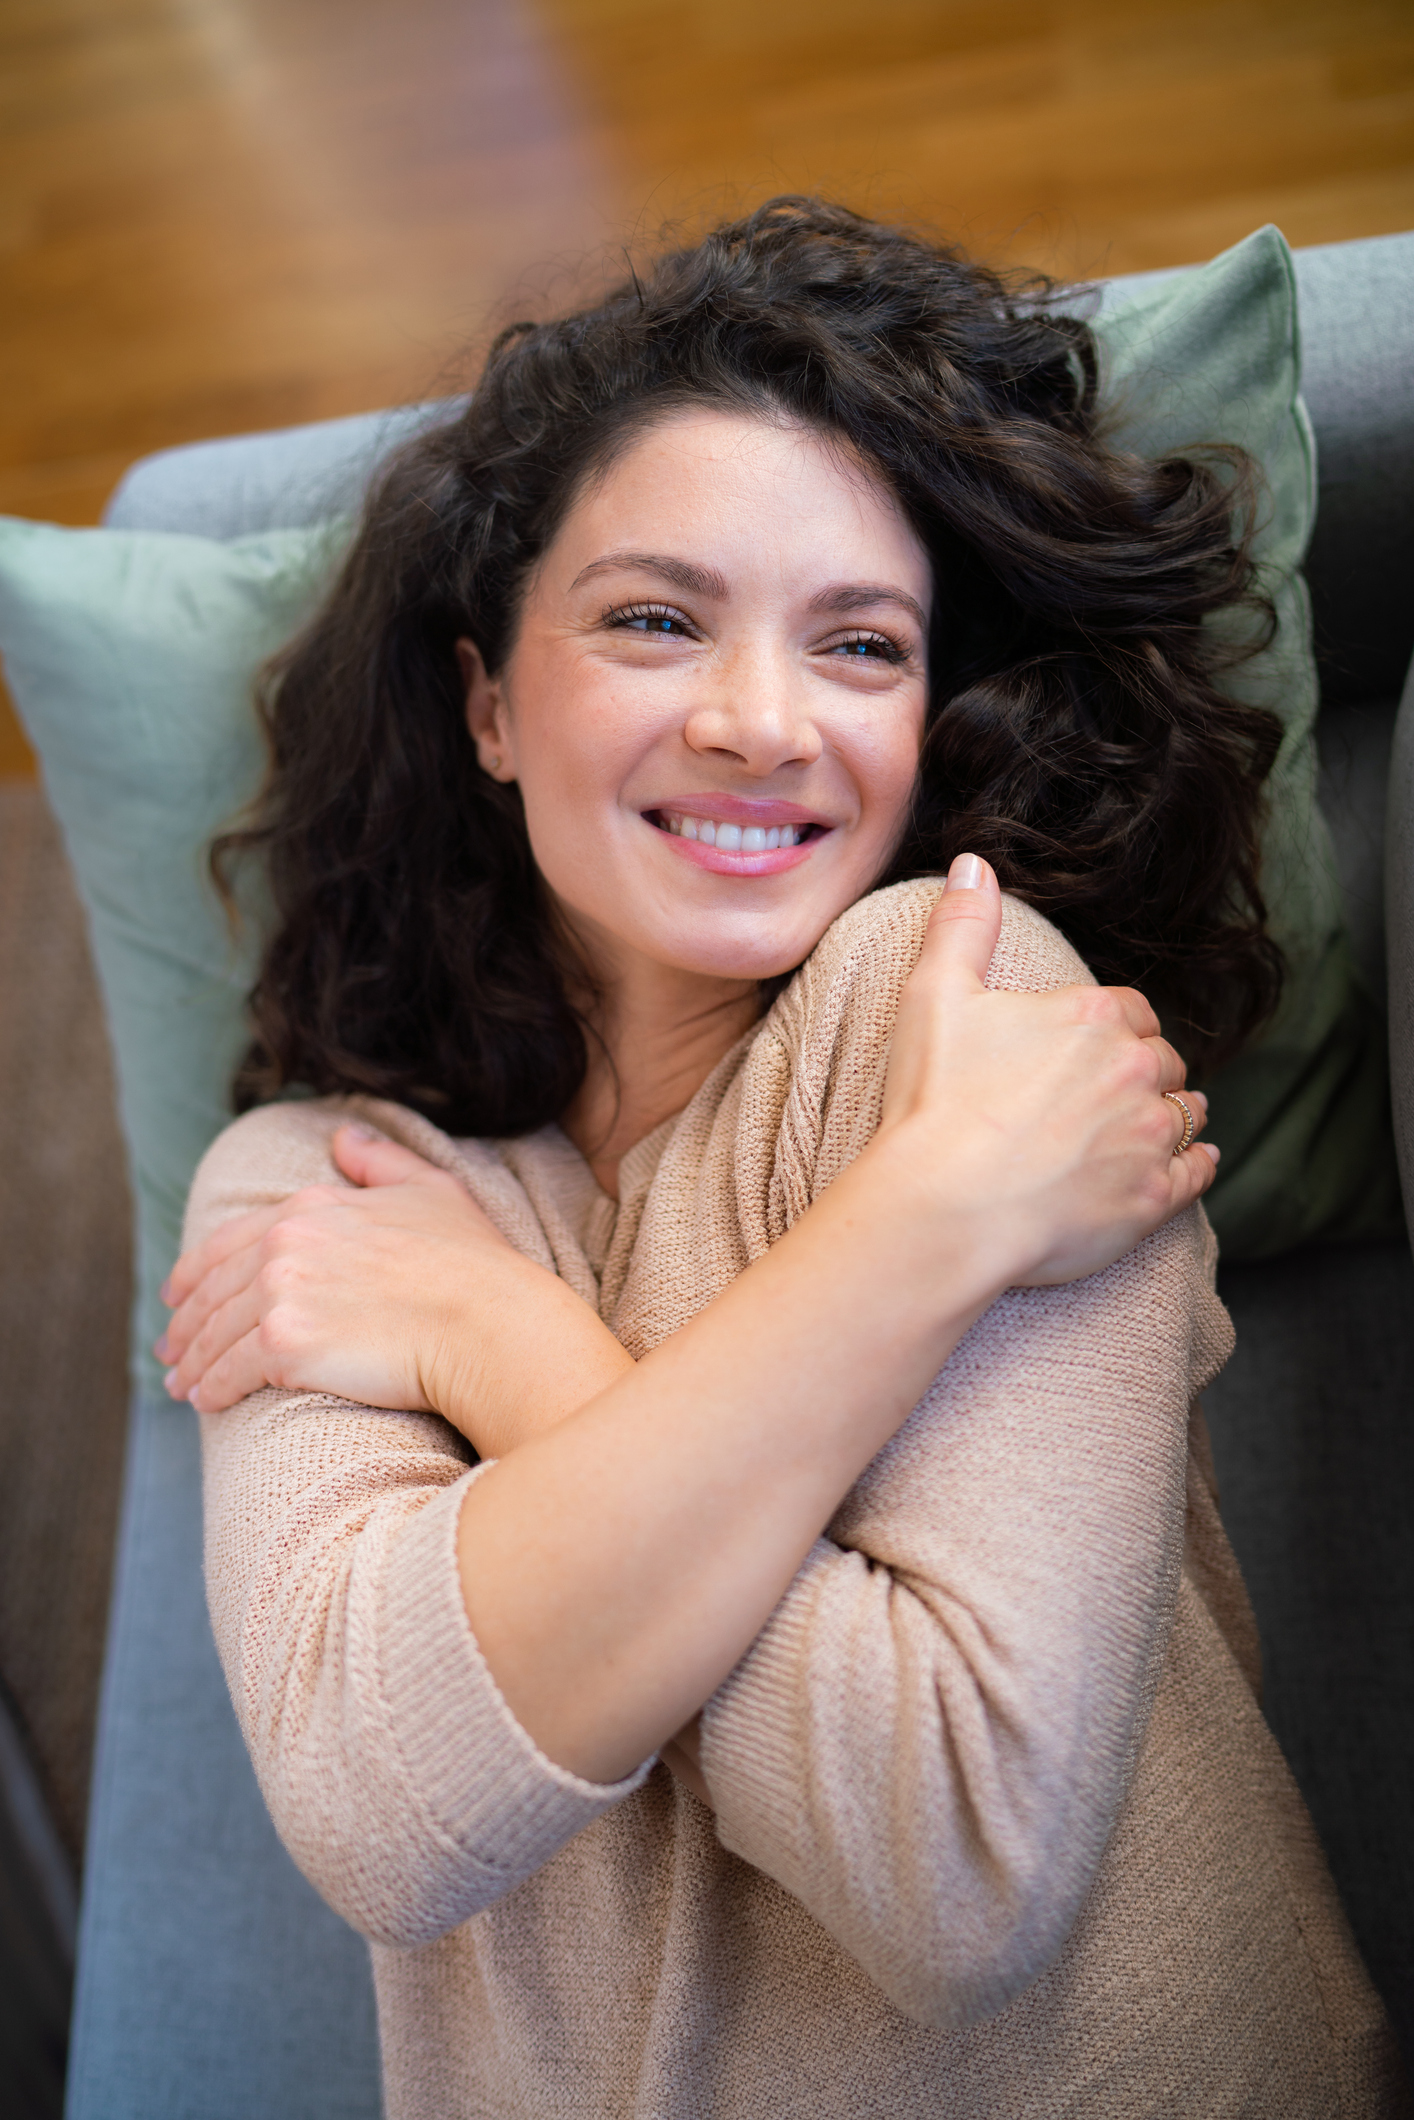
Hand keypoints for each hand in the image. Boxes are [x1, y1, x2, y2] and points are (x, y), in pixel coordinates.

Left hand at [159, 1125, 631, 1449]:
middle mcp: (287, 1242)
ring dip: (192, 1362)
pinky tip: (205, 1403)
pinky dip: (211, 1389)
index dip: (197, 1269)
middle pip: (214, 1290)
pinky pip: (230, 1372)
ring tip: (182, 1385)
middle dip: (185, 1323)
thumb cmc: (475, 1264)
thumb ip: (382, 1161)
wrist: (489, 1324)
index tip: (179, 1293)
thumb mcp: (433, 1190)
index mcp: (313, 1206)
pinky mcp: (286, 1346)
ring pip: (216, 1334)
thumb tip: (344, 1136)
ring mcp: (283, 1292)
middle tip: (169, 1349)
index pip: (232, 1239)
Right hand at [875, 854, 1215, 1289]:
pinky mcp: (1156, 1196)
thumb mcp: (936, 996)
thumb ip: (962, 925)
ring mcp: (1151, 1134)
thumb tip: (973, 863)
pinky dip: (1198, 1164)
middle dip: (1144, 1072)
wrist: (947, 1207)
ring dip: (1174, 1113)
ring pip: (1189, 1112)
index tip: (1094, 1048)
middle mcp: (1136, 1068)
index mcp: (1093, 1015)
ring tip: (1146, 1127)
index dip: (1115, 1028)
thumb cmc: (936, 1103)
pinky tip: (1189, 1164)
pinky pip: (1200, 1171)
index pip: (1132, 1011)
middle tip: (1112, 1092)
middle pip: (1164, 1060)